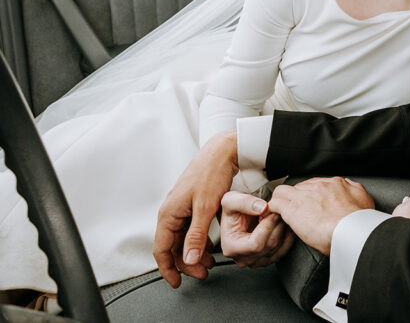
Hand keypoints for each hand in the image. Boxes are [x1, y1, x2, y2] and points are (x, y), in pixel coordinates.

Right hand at [153, 130, 238, 286]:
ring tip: (211, 262)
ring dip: (195, 253)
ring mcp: (181, 209)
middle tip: (204, 272)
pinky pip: (191, 229)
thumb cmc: (211, 174)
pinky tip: (212, 246)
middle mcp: (171, 212)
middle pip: (173, 247)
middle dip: (187, 263)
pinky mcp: (192, 205)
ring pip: (183, 239)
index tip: (177, 283)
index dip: (168, 269)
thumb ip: (197, 235)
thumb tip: (189, 259)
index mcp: (168, 214)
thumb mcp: (206, 208)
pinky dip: (200, 240)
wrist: (222, 152)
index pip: (161, 250)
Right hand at [220, 191, 295, 267]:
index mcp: (231, 248)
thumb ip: (244, 202)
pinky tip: (285, 224)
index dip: (268, 226)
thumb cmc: (233, 210)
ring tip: (280, 216)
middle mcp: (243, 259)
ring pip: (279, 248)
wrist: (238, 215)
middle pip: (269, 246)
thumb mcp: (232, 200)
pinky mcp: (267, 259)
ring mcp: (256, 261)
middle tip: (279, 210)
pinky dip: (288, 237)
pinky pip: (284, 250)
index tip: (273, 212)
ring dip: (283, 230)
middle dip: (277, 225)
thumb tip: (263, 208)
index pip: (256, 244)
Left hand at [268, 177, 373, 254]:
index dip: (311, 195)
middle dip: (296, 199)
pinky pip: (276, 202)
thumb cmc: (359, 222)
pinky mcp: (293, 208)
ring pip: (283, 191)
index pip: (316, 184)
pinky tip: (275, 217)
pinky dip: (274, 209)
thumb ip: (355, 190)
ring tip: (281, 213)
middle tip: (297, 212)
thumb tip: (351, 188)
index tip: (310, 205)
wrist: (351, 230)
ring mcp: (305, 195)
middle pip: (299, 187)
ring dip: (282, 201)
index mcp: (335, 184)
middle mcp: (319, 186)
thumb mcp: (364, 199)